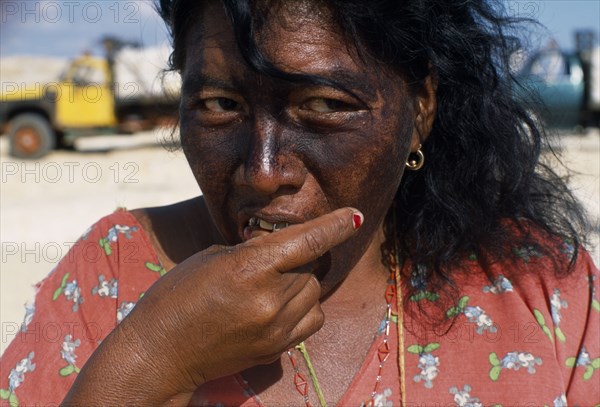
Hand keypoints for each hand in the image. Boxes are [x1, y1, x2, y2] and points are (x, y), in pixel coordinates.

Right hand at [63, 207, 361, 404]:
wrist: (161, 352)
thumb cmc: (176, 296)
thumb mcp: (212, 259)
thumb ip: (255, 252)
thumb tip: (287, 246)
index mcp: (250, 269)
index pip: (308, 241)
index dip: (336, 225)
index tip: (355, 216)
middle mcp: (269, 300)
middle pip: (311, 266)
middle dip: (300, 254)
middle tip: (274, 255)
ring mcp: (276, 328)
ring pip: (314, 291)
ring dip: (300, 279)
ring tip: (271, 281)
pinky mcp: (277, 348)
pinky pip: (313, 318)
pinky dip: (305, 305)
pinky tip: (282, 302)